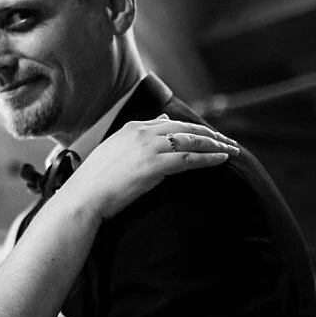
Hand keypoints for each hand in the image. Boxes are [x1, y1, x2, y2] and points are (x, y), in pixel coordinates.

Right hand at [56, 117, 239, 221]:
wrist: (84, 197)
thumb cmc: (96, 179)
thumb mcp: (116, 149)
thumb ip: (139, 135)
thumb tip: (163, 119)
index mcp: (133, 127)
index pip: (172, 123)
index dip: (194, 129)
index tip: (209, 136)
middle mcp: (143, 132)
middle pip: (187, 129)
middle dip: (211, 134)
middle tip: (228, 142)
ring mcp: (150, 148)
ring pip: (193, 142)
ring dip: (216, 145)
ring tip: (232, 151)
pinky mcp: (155, 165)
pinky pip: (190, 159)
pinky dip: (209, 158)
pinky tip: (222, 160)